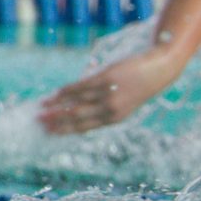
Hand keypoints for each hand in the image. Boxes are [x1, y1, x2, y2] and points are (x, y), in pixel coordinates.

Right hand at [38, 48, 179, 134]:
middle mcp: (112, 110)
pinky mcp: (107, 79)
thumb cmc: (140, 84)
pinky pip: (81, 87)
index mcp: (116, 118)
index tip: (51, 132)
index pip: (86, 128)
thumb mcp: (123, 100)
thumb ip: (103, 105)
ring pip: (76, 103)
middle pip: (78, 118)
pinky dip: (66, 91)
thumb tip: (76, 105)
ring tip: (42, 107)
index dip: (66, 130)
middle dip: (57, 121)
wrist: (160, 68)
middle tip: (40, 121)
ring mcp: (109, 95)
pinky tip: (56, 93)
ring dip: (56, 105)